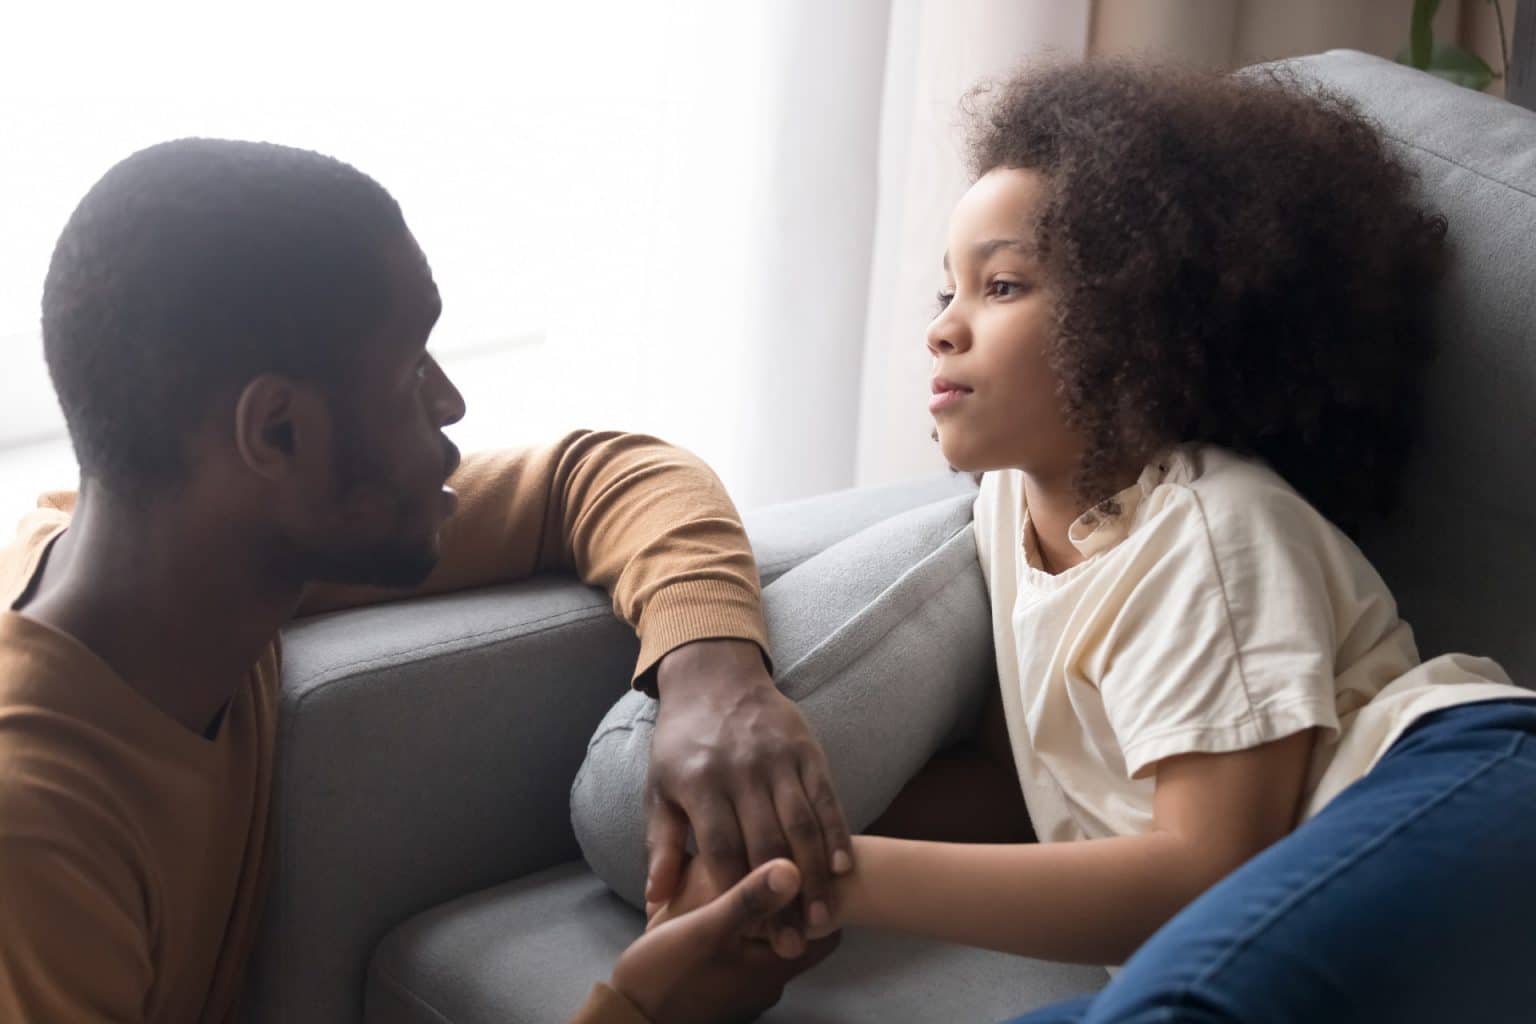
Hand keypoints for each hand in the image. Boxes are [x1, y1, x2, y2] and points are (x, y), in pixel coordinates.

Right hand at [612, 859, 839, 1023]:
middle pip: (798, 934)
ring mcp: (743, 987)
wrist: (628, 1019)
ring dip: (761, 914)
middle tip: (779, 866)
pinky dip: (739, 928)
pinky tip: (716, 905)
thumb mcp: (706, 929)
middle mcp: (766, 982)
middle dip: (792, 902)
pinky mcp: (720, 987)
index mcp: (773, 968)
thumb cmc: (666, 975)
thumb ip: (749, 898)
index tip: (813, 868)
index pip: (827, 934)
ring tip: (743, 878)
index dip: (825, 900)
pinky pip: (743, 951)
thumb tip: (795, 867)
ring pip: (768, 942)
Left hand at [646, 639, 852, 955]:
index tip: (747, 934)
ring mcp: (777, 759)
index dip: (736, 895)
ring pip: (801, 826)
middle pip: (766, 845)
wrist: (713, 676)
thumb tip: (657, 899)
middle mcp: (740, 772)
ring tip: (821, 919)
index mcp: (699, 784)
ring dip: (814, 877)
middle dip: (780, 898)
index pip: (721, 851)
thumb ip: (661, 844)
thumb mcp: (658, 788)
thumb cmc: (681, 743)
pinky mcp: (806, 749)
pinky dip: (836, 834)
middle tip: (791, 942)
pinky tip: (842, 868)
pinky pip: (825, 797)